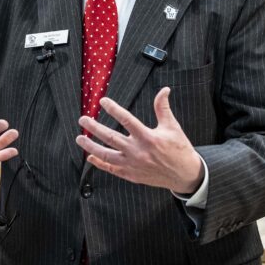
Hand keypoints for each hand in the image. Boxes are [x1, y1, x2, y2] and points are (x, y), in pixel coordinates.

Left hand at [76, 87, 203, 194]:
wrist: (185, 175)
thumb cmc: (179, 149)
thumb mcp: (172, 127)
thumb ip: (163, 108)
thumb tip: (164, 90)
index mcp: (148, 137)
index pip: (126, 120)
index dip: (113, 109)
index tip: (103, 101)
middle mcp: (138, 152)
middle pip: (111, 138)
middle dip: (94, 128)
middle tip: (83, 119)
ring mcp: (133, 165)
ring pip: (107, 155)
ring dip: (91, 147)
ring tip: (79, 139)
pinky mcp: (132, 175)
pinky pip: (112, 169)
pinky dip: (100, 164)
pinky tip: (90, 157)